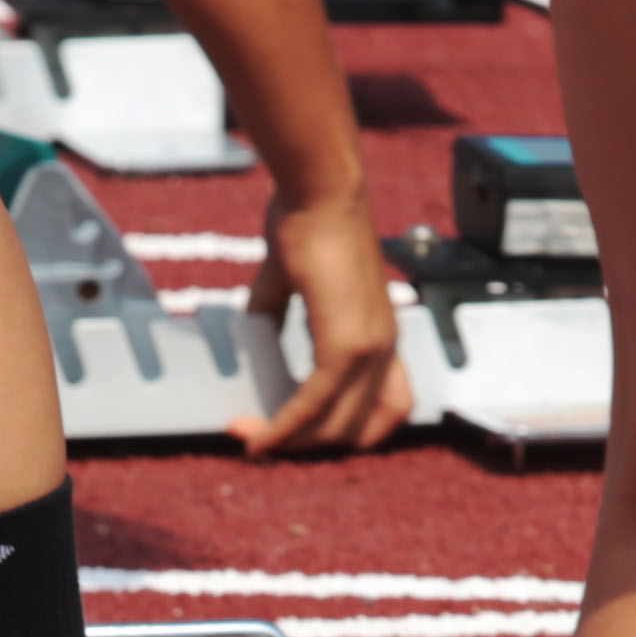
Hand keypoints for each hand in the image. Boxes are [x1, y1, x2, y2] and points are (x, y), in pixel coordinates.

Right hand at [233, 183, 417, 455]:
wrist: (321, 192)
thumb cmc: (309, 221)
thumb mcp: (289, 280)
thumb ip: (277, 314)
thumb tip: (255, 334)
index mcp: (379, 334)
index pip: (383, 407)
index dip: (344, 428)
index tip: (299, 427)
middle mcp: (384, 347)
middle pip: (358, 428)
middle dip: (308, 444)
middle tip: (261, 436)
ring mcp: (370, 348)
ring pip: (335, 425)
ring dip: (290, 440)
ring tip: (251, 437)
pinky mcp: (346, 345)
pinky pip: (314, 404)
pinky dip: (284, 427)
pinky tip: (258, 435)